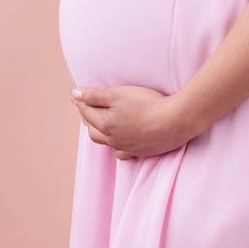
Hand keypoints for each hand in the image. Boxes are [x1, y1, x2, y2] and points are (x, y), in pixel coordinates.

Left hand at [70, 83, 192, 160]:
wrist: (174, 122)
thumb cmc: (146, 104)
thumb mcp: (118, 94)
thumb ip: (95, 96)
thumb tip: (74, 94)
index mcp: (105, 124)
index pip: (87, 112)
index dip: (81, 102)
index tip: (76, 95)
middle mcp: (113, 139)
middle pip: (94, 130)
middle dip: (88, 118)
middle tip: (85, 108)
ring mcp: (127, 147)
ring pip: (107, 143)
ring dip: (100, 133)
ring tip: (100, 125)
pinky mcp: (141, 152)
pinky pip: (123, 153)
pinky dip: (118, 147)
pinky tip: (120, 143)